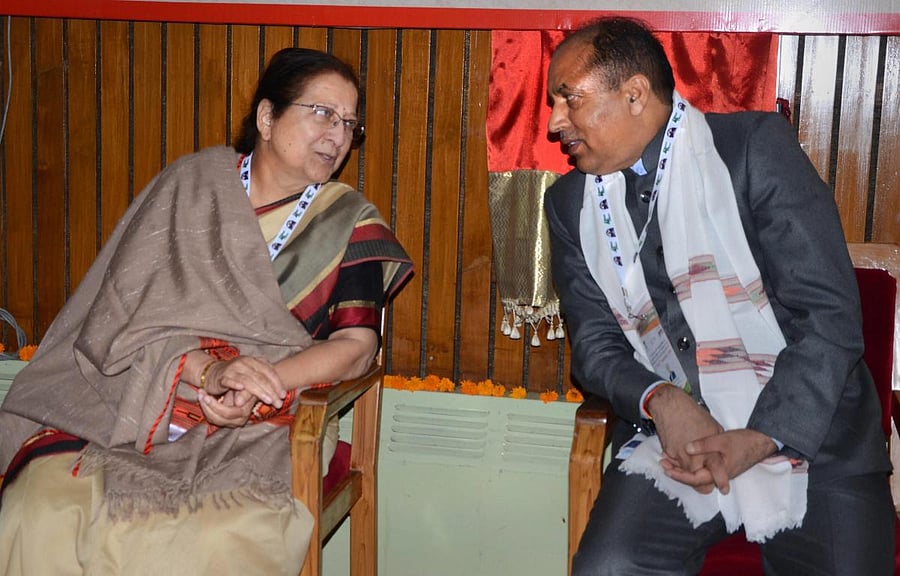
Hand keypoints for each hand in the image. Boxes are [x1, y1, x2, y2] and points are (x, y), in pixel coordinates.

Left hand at [198, 389, 254, 426]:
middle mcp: (239, 420)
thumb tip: (238, 403)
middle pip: (219, 418)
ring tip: (201, 394)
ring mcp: (232, 422)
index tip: (206, 396)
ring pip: (214, 419)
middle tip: (201, 394)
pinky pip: (212, 419)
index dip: (215, 406)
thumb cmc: (244, 385)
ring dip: (205, 407)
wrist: (243, 389)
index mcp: (244, 411)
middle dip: (208, 406)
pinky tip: (203, 399)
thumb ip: (244, 394)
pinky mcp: (226, 422)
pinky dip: (206, 409)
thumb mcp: (245, 387)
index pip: (228, 413)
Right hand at [203, 356, 286, 408]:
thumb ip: (265, 378)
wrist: (213, 373)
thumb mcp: (252, 375)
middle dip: (272, 391)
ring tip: (268, 400)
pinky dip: (236, 384)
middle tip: (278, 402)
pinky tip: (242, 389)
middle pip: (261, 377)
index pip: (269, 371)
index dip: (277, 383)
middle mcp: (244, 362)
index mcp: (253, 361)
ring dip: (260, 391)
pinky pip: (230, 380)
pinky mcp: (222, 377)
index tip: (283, 395)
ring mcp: (233, 369)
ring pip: (249, 380)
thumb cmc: (236, 376)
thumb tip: (282, 390)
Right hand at [647, 385, 723, 476]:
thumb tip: (719, 453)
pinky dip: (676, 462)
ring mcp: (680, 459)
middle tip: (705, 479)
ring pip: (684, 475)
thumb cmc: (693, 415)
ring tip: (690, 466)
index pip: (716, 474)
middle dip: (701, 483)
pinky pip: (674, 464)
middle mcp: (694, 460)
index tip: (724, 489)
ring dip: (686, 473)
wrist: (671, 407)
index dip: (721, 482)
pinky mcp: (669, 454)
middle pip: (698, 483)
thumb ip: (716, 446)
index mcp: (709, 454)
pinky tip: (680, 453)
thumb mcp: (714, 429)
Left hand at [661, 429, 777, 493]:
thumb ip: (704, 445)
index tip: (667, 469)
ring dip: (683, 468)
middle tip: (663, 463)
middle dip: (678, 473)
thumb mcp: (722, 440)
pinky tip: (683, 455)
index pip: (696, 480)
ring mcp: (720, 472)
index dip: (680, 475)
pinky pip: (703, 469)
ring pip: (698, 475)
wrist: (761, 441)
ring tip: (668, 459)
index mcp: (718, 473)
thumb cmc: (743, 441)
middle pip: (695, 480)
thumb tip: (686, 449)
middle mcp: (718, 476)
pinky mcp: (721, 466)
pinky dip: (691, 464)